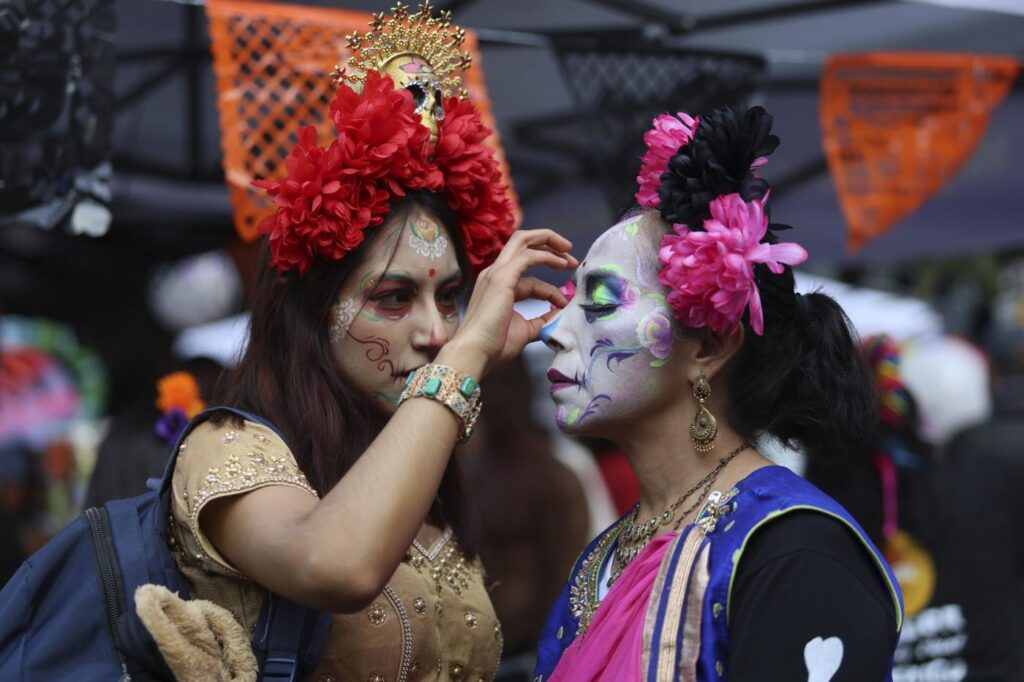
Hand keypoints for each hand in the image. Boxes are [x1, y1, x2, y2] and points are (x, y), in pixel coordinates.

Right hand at [442, 229, 576, 376]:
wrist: (475, 352)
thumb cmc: (494, 345)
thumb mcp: (525, 330)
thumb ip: (541, 321)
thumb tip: (560, 313)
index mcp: (498, 285)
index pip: (528, 277)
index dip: (550, 289)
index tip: (565, 303)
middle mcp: (496, 273)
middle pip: (521, 242)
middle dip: (547, 241)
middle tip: (569, 253)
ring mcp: (497, 272)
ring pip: (523, 240)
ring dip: (549, 242)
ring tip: (569, 255)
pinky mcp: (502, 276)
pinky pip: (528, 256)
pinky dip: (548, 257)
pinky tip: (562, 264)